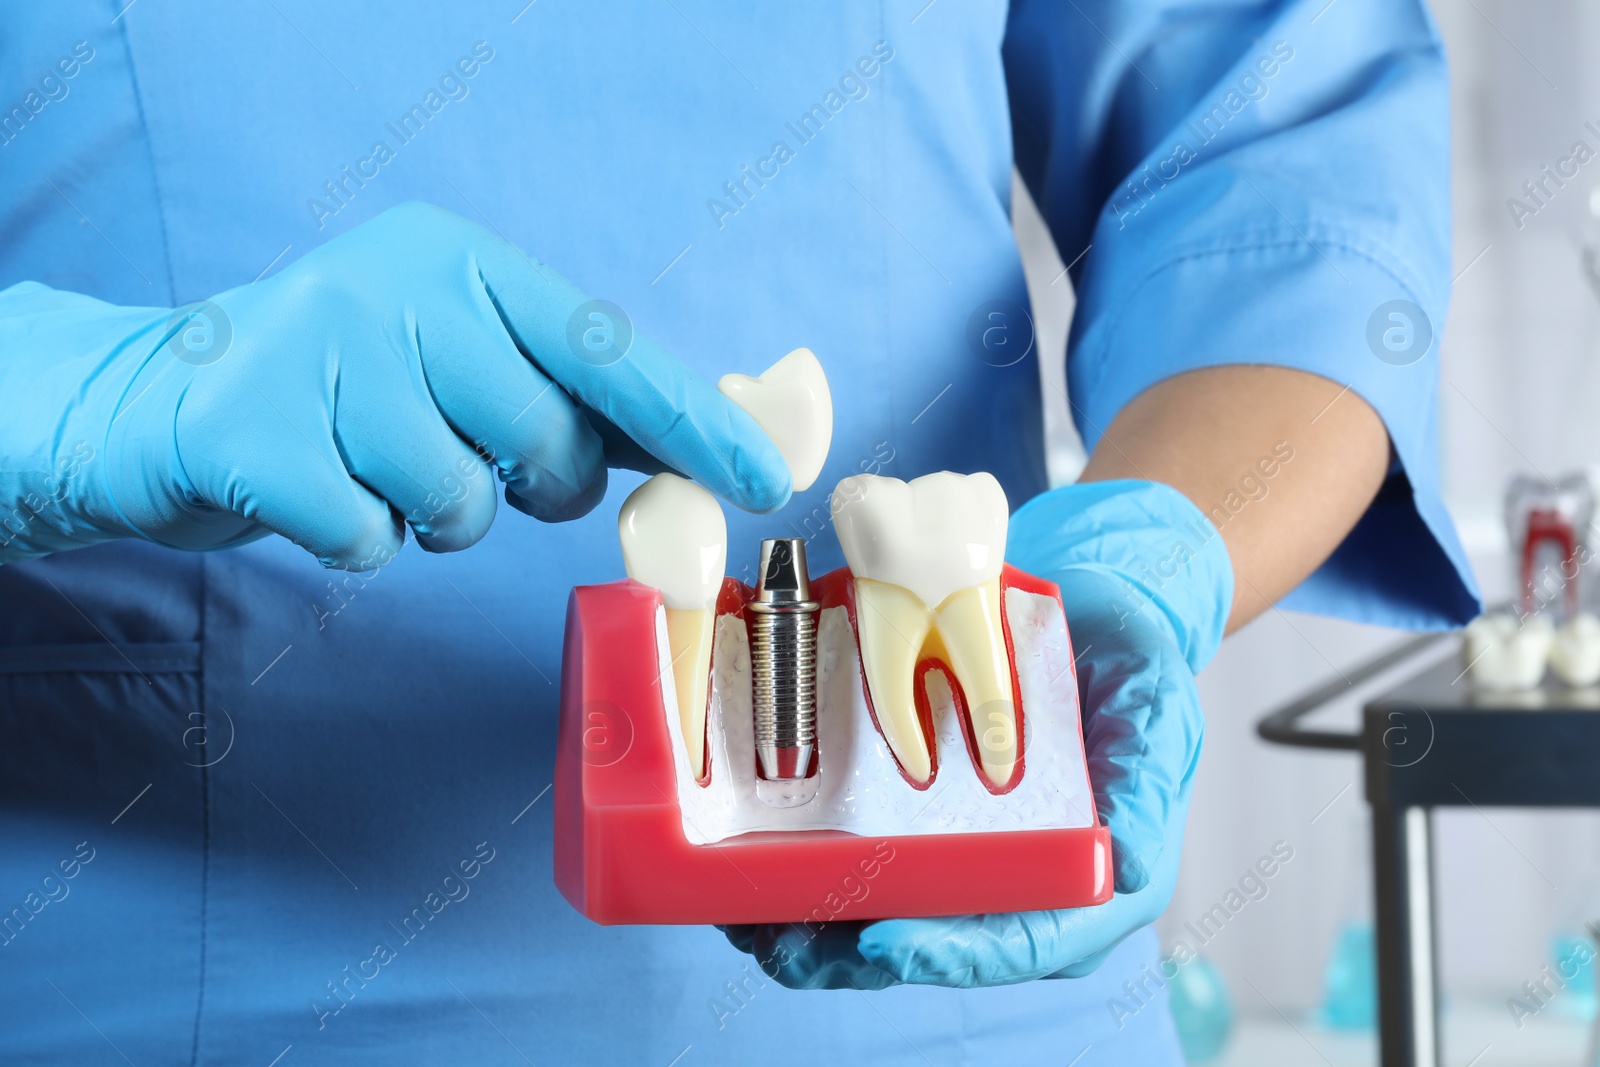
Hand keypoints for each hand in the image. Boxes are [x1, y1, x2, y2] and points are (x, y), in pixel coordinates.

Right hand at [0, 201, 788, 565]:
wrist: (170, 404)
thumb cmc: (353, 396)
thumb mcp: (463, 361)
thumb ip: (575, 396)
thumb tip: (711, 443)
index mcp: (465, 261)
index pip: (607, 348)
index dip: (690, 421)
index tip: (763, 478)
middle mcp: (397, 285)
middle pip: (541, 445)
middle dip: (524, 486)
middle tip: (462, 459)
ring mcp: (317, 351)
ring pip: (456, 504)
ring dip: (428, 517)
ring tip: (369, 466)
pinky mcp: (252, 434)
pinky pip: (370, 543)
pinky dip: (356, 542)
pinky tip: (313, 492)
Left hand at [720, 480, 1231, 988]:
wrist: (1094, 609)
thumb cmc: (1133, 669)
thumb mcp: (1156, 714)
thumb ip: (1149, 785)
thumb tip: (1135, 867)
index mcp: (1082, 882)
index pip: (1014, 942)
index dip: (948, 953)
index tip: (883, 942)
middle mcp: (1018, 885)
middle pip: (931, 943)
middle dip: (851, 953)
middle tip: (782, 942)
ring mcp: (965, 855)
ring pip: (882, 915)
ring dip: (811, 923)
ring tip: (746, 915)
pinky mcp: (923, 822)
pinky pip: (860, 861)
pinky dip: (802, 868)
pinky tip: (752, 860)